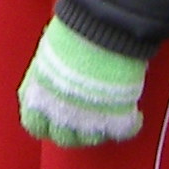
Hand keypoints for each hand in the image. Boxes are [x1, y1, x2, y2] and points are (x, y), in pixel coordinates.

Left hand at [16, 18, 147, 146]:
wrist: (101, 29)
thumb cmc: (73, 31)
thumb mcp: (49, 54)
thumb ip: (48, 77)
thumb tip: (55, 81)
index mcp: (37, 96)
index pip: (35, 125)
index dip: (47, 121)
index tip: (56, 115)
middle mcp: (57, 114)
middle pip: (64, 138)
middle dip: (74, 128)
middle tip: (85, 115)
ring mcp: (86, 121)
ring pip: (92, 138)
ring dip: (100, 127)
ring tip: (108, 111)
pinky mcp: (115, 120)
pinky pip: (123, 132)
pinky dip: (130, 124)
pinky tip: (133, 114)